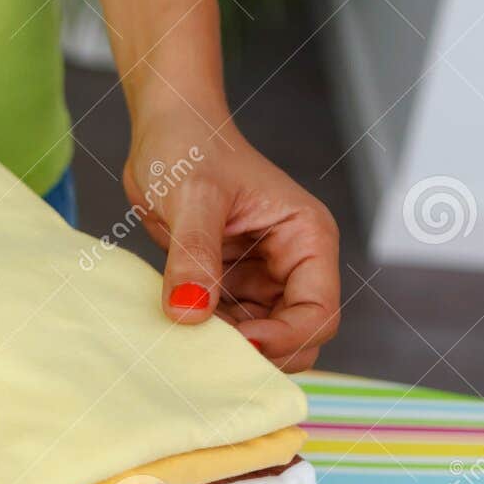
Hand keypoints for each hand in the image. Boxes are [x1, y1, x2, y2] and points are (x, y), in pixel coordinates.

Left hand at [125, 101, 340, 372]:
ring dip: (228, 348)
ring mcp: (259, 275)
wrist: (164, 130)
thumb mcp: (192, 198)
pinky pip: (225, 323)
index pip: (318, 314)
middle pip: (296, 336)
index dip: (284, 339)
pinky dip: (206, 334)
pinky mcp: (227, 281)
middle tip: (208, 354)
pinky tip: (175, 331)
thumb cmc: (189, 146)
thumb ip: (193, 256)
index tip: (237, 342)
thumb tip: (190, 313)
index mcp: (306, 239)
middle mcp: (291, 262)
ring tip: (185, 343)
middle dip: (259, 352)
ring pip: (259, 336)